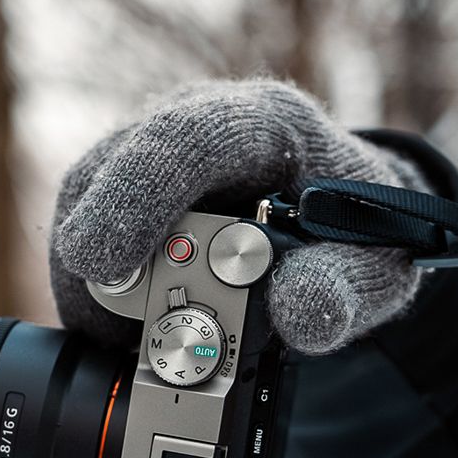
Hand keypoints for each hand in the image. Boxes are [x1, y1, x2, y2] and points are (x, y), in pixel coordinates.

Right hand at [49, 79, 425, 354]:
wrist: (342, 221)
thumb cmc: (355, 234)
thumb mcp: (375, 268)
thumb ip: (343, 289)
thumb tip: (296, 310)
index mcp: (266, 122)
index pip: (188, 136)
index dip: (137, 195)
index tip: (107, 264)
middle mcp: (195, 121)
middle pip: (113, 166)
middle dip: (100, 252)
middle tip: (110, 328)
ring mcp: (151, 149)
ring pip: (83, 196)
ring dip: (90, 276)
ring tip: (122, 337)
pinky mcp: (122, 185)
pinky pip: (81, 224)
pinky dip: (92, 284)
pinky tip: (119, 325)